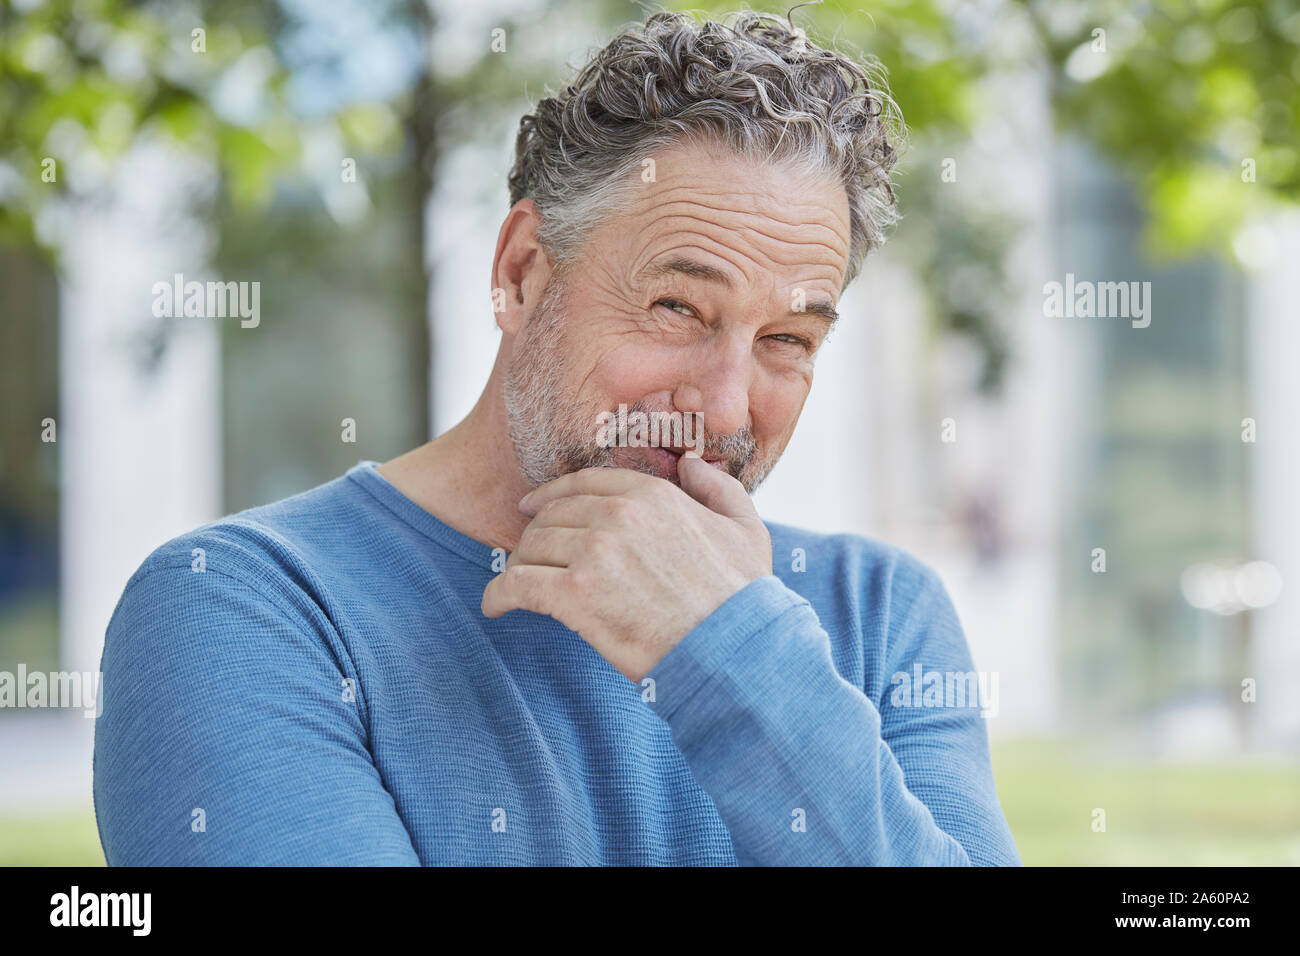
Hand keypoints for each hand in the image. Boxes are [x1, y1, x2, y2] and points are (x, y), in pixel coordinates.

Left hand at [481, 453, 772, 681]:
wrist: (733, 650)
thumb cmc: (742, 597)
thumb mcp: (746, 529)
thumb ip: (718, 488)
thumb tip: (692, 464)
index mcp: (652, 494)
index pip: (582, 483)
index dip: (551, 495)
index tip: (533, 508)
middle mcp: (617, 514)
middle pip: (551, 516)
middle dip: (535, 536)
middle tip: (529, 558)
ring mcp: (593, 553)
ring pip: (530, 548)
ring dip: (518, 566)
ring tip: (517, 586)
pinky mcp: (574, 594)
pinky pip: (516, 585)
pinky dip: (498, 596)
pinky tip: (496, 608)